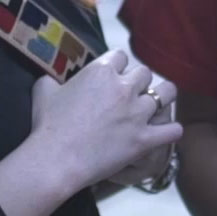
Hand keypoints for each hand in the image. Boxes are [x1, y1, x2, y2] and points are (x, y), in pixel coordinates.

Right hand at [28, 50, 182, 194]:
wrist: (55, 159)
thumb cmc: (47, 125)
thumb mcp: (43, 91)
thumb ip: (50, 79)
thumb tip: (50, 79)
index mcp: (101, 71)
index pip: (120, 56)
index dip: (117, 66)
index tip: (112, 77)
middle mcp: (124, 88)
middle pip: (145, 73)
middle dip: (139, 82)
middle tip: (130, 95)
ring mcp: (137, 113)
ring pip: (167, 93)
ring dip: (163, 97)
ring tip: (156, 105)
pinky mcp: (144, 139)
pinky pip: (172, 130)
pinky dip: (171, 131)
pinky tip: (164, 133)